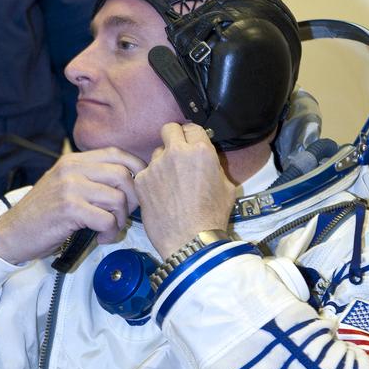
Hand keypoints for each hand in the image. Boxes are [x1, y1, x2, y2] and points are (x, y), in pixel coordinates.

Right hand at [0, 147, 145, 264]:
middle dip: (132, 199)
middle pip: (123, 174)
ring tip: (109, 229)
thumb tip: (129, 182)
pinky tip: (101, 238)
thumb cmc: (43, 214)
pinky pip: (106, 220)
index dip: (136, 169)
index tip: (138, 188)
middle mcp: (72, 169)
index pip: (117, 153)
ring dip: (120, 219)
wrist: (12, 232)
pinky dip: (110, 232)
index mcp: (73, 160)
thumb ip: (90, 178)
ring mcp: (70, 187)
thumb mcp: (65, 185)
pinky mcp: (69, 209)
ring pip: (118, 199)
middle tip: (123, 215)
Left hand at [135, 123, 236, 257]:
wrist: (190, 241)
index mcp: (201, 151)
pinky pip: (146, 172)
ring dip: (163, 161)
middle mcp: (176, 152)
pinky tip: (159, 195)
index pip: (192, 127)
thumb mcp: (227, 187)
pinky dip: (152, 180)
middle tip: (177, 153)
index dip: (192, 136)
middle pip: (169, 129)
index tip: (191, 145)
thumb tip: (207, 161)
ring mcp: (156, 166)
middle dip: (173, 138)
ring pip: (156, 152)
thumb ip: (215, 166)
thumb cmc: (212, 216)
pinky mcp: (141, 180)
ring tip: (169, 182)